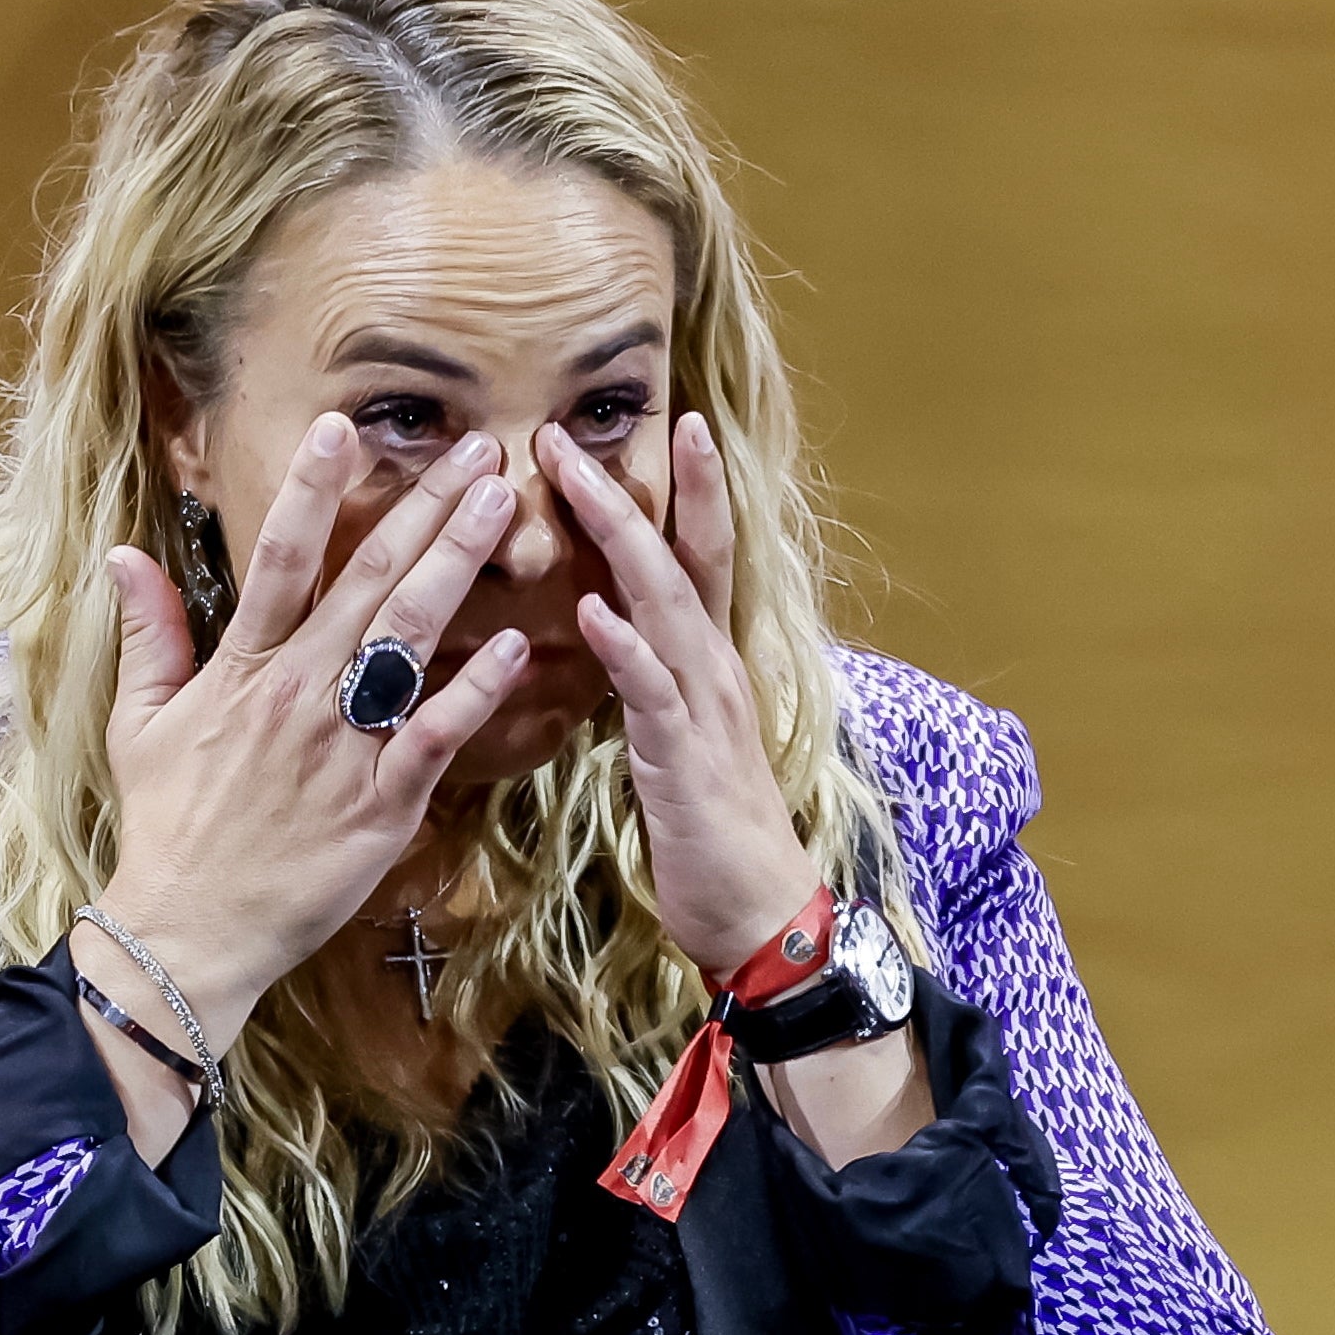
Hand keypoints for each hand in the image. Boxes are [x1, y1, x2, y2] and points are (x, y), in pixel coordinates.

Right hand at [89, 415, 531, 1050]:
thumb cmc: (168, 827)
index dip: (312, 490)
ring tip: (501, 509)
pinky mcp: (380, 805)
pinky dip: (474, 690)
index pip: (281, 559)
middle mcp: (295, 694)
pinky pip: (434, 734)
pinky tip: (513, 645)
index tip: (342, 428)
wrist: (188, 930)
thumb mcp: (140, 724)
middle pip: (367, 580)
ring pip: (406, 638)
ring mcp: (341, 747)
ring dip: (456, 566)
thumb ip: (148, 635)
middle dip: (424, 508)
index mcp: (241, 669)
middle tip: (477, 451)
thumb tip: (127, 555)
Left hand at [543, 412, 819, 978]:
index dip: (685, 490)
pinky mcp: (685, 759)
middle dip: (633, 489)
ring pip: (665, 604)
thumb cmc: (714, 831)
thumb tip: (621, 628)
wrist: (761, 912)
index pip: (699, 557)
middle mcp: (715, 669)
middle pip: (680, 558)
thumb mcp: (682, 738)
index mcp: (710, 663)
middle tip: (574, 430)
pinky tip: (595, 610)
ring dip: (622, 537)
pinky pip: (653, 692)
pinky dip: (627, 646)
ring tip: (578, 481)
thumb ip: (658, 679)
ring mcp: (704, 709)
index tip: (668, 422)